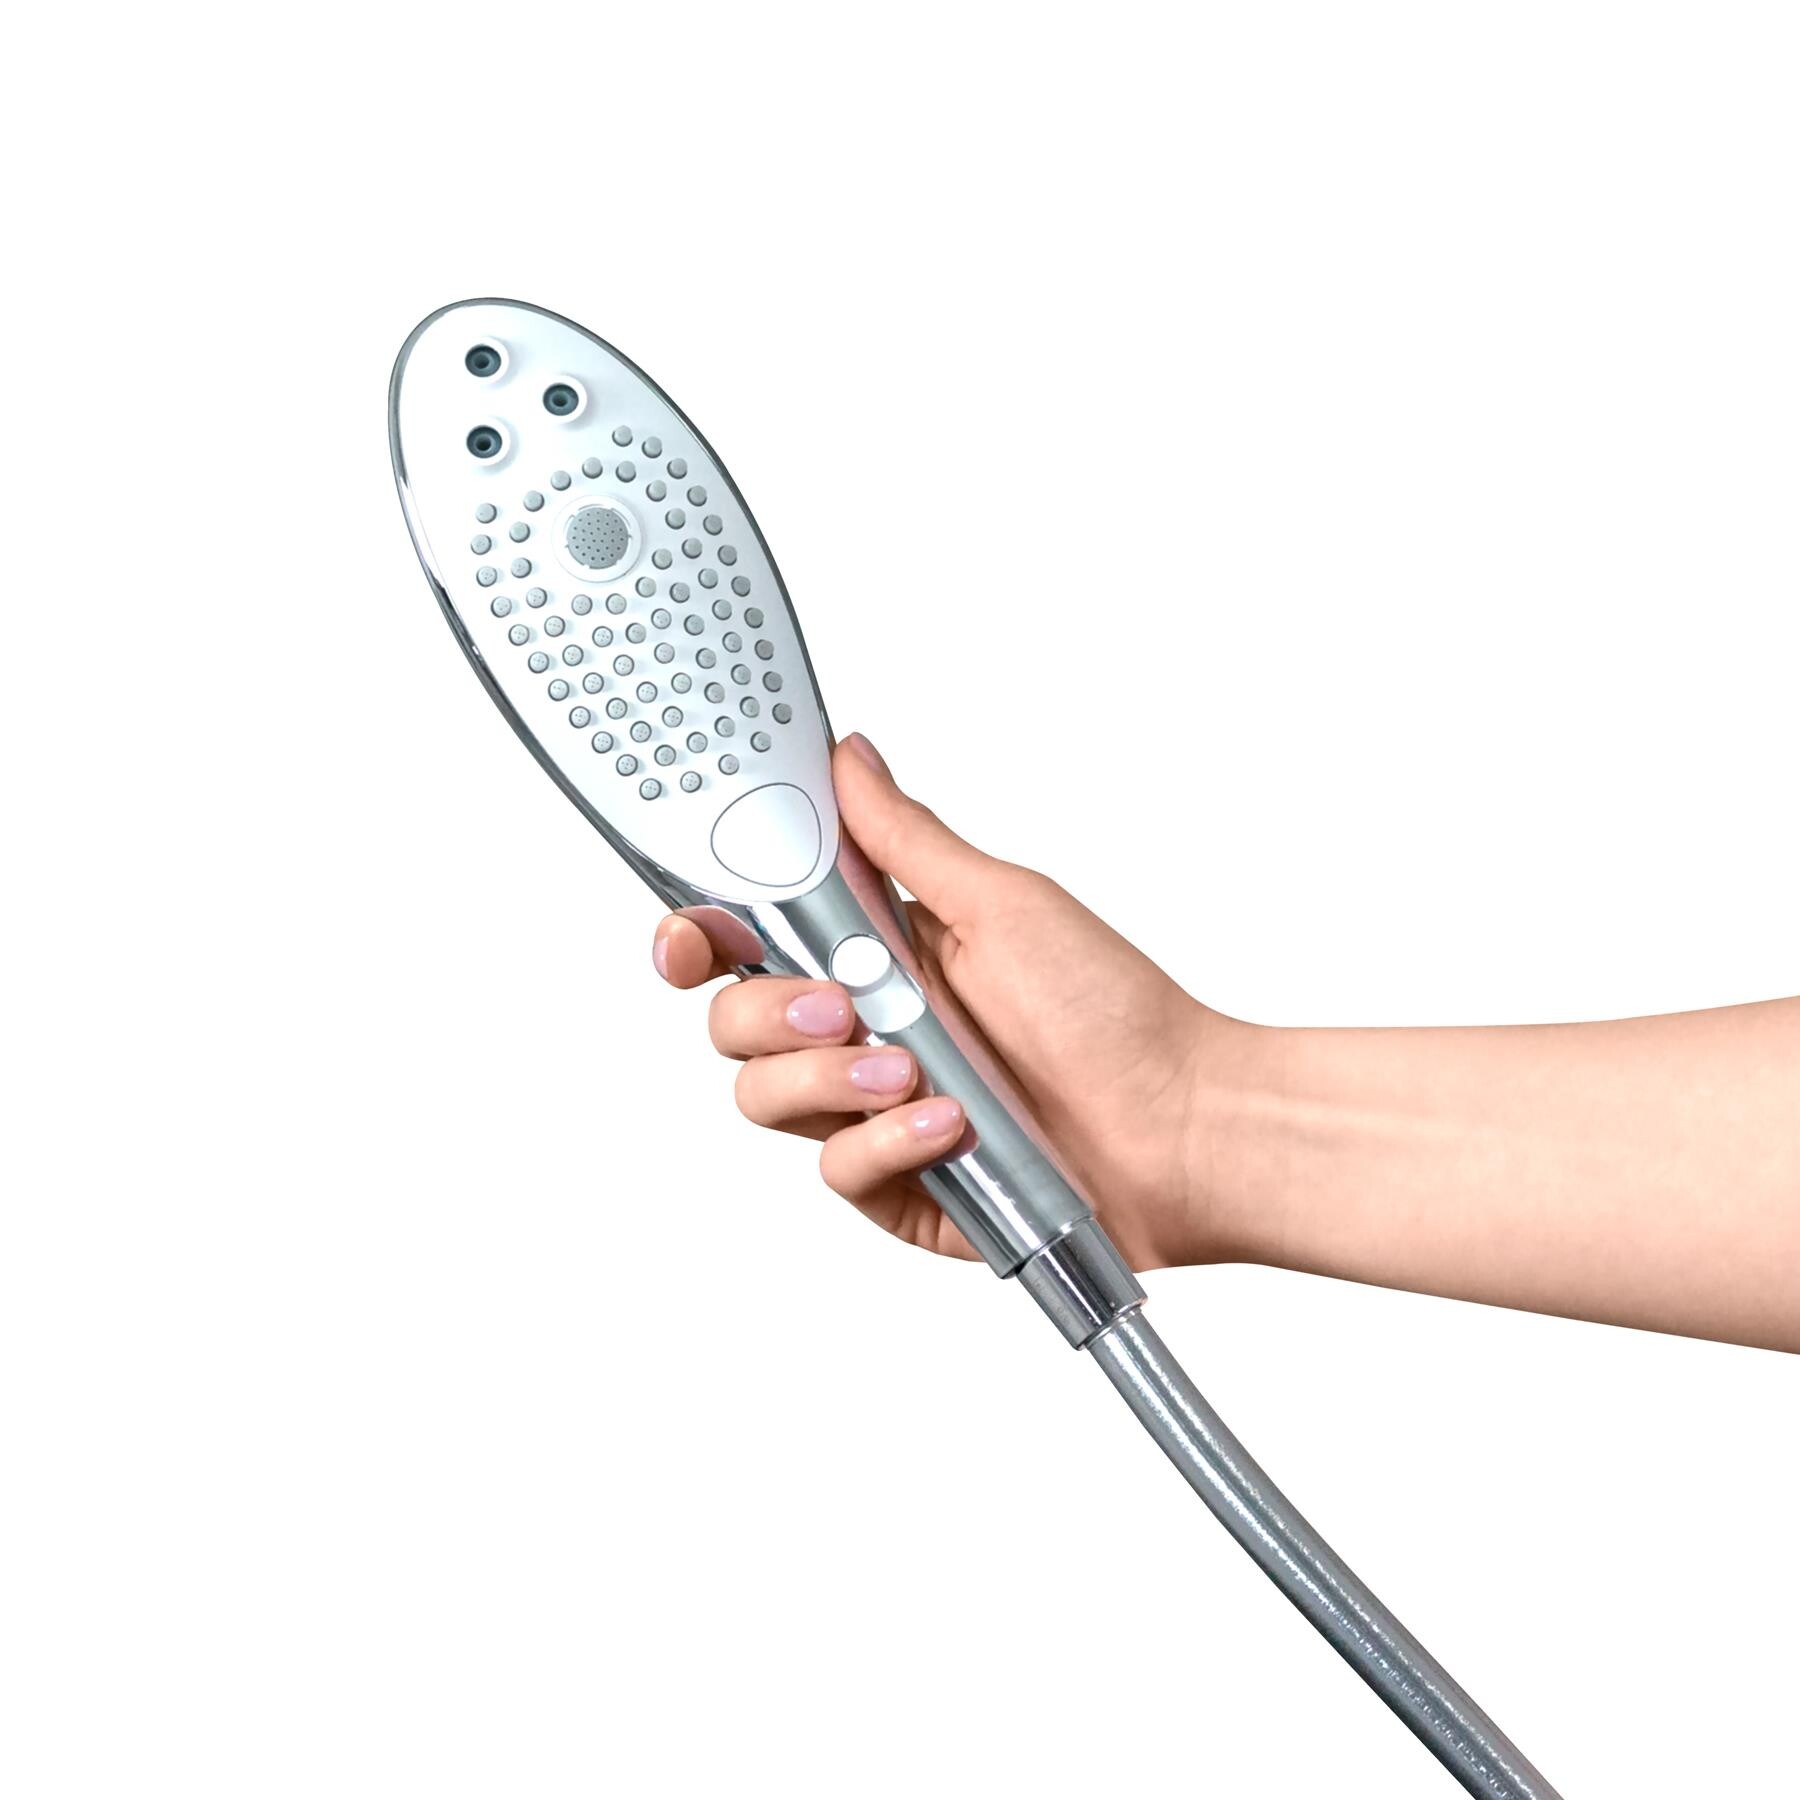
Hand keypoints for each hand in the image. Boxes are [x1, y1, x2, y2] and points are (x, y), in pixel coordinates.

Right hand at [651, 733, 1234, 1268]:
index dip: (698, 938)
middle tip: (846, 1005)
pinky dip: (884, 1145)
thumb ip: (905, 839)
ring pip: (765, 1097)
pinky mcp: (895, 1185)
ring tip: (913, 1072)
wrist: (1181, 1128)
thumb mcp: (1002, 903)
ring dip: (828, 1080)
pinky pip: (834, 1170)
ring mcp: (872, 1111)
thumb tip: (850, 756)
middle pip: (735, 1022)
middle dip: (771, 1012)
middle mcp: (864, 1031)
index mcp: (877, 953)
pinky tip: (949, 1128)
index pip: (748, 941)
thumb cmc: (1113, 1011)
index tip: (692, 938)